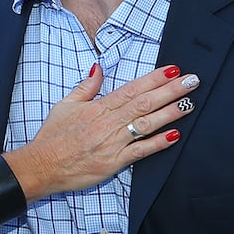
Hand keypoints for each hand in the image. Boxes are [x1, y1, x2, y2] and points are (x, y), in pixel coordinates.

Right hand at [10, 64, 199, 199]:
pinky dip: (157, 143)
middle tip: (192, 80)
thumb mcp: (65, 105)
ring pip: (146, 124)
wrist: (41, 166)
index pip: (131, 89)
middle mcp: (107, 123)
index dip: (154, 79)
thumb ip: (86, 87)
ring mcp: (112, 143)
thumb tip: (100, 68)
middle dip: (170, 91)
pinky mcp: (113, 163)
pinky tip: (175, 135)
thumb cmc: (52, 137)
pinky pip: (140, 152)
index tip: (173, 69)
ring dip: (170, 113)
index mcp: (97, 108)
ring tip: (190, 103)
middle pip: (144, 103)